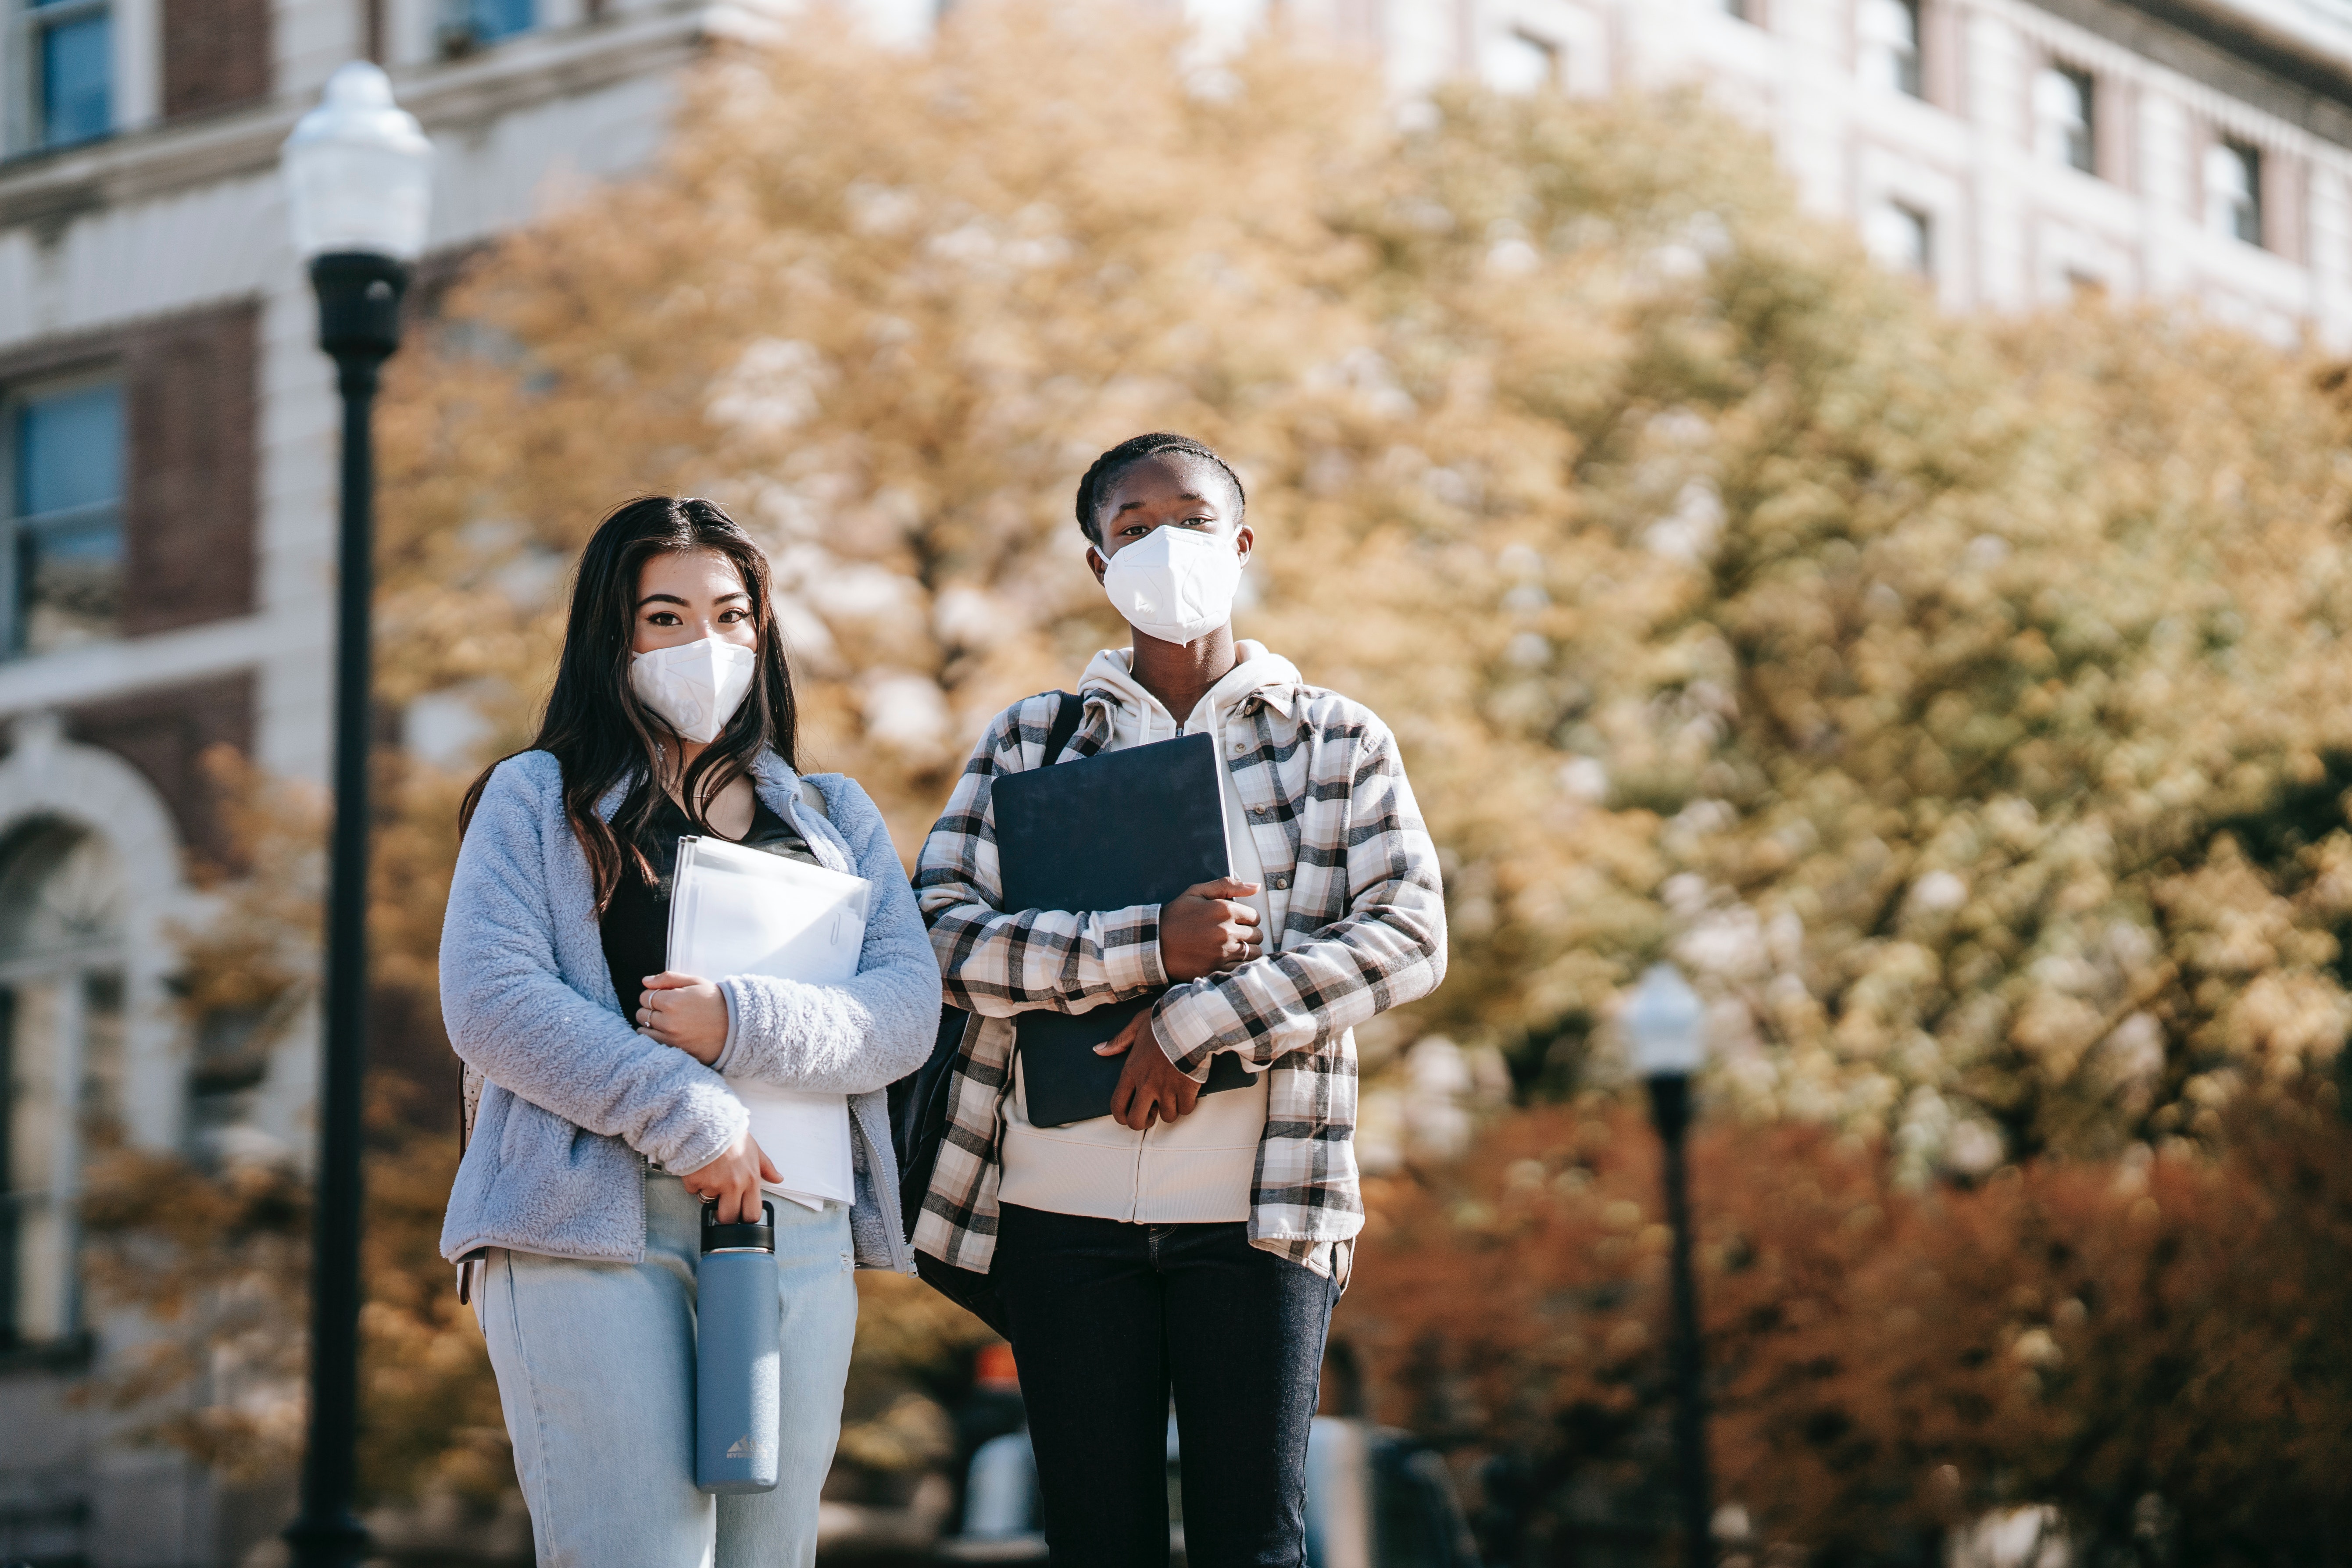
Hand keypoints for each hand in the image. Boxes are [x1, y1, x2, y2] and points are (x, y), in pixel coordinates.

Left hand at [637, 971, 728, 1063]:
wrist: (735, 1026)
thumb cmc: (715, 1001)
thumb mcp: (695, 982)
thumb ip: (668, 978)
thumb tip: (645, 981)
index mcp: (672, 1000)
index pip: (645, 995)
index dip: (654, 994)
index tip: (666, 996)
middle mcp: (668, 1020)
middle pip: (642, 1012)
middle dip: (651, 1008)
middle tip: (667, 1008)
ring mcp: (670, 1037)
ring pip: (643, 1028)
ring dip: (650, 1023)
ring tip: (667, 1020)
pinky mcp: (673, 1049)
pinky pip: (649, 1042)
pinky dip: (652, 1036)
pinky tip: (665, 1032)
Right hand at [680, 1130, 781, 1223]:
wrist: (708, 1122)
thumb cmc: (732, 1136)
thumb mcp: (754, 1150)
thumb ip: (766, 1167)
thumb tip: (778, 1179)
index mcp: (751, 1180)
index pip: (751, 1214)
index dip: (745, 1217)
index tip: (740, 1212)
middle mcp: (734, 1186)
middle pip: (728, 1218)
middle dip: (723, 1215)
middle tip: (721, 1204)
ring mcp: (713, 1185)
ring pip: (708, 1202)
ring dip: (708, 1192)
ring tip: (710, 1173)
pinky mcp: (695, 1181)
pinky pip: (693, 1190)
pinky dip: (694, 1182)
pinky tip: (699, 1167)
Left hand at [1099, 1010, 1201, 1130]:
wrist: (1190, 1021)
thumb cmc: (1163, 1022)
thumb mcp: (1136, 1026)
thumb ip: (1118, 1041)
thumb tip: (1098, 1049)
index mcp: (1132, 1071)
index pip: (1117, 1105)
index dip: (1121, 1117)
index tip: (1128, 1116)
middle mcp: (1147, 1084)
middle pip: (1137, 1121)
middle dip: (1144, 1122)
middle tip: (1151, 1113)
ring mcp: (1167, 1088)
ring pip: (1166, 1117)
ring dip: (1170, 1110)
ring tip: (1172, 1098)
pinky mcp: (1187, 1089)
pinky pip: (1186, 1109)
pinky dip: (1187, 1105)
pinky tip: (1187, 1093)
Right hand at [1159, 878, 1262, 981]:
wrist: (1153, 944)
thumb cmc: (1175, 916)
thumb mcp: (1196, 892)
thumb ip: (1227, 885)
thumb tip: (1256, 886)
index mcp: (1224, 910)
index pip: (1255, 917)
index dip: (1245, 919)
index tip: (1234, 921)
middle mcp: (1227, 931)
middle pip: (1257, 935)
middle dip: (1248, 934)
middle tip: (1232, 934)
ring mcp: (1223, 952)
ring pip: (1253, 953)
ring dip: (1246, 950)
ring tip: (1231, 947)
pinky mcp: (1217, 969)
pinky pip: (1242, 968)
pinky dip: (1238, 964)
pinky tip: (1225, 959)